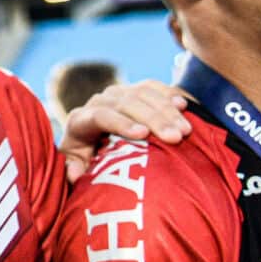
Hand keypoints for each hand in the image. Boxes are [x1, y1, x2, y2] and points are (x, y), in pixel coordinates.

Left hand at [61, 79, 190, 181]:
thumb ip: (74, 168)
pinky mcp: (134, 89)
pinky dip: (168, 94)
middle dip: (153, 119)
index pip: (100, 116)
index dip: (121, 123)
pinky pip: (152, 87)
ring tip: (186, 130)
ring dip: (166, 110)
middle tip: (175, 137)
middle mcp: (99, 101)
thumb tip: (74, 174)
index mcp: (81, 119)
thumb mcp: (77, 164)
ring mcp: (117, 93)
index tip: (143, 134)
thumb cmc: (86, 157)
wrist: (90, 137)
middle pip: (126, 104)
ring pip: (142, 93)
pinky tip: (184, 105)